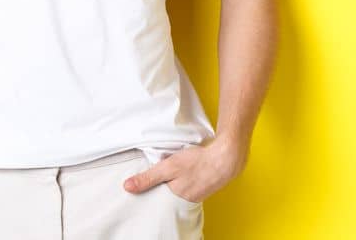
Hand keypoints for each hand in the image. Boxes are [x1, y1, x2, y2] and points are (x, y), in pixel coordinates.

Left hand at [122, 137, 246, 203]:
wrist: (227, 157)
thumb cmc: (199, 162)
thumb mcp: (168, 167)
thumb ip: (148, 178)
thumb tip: (127, 187)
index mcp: (176, 198)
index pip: (158, 197)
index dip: (153, 187)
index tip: (149, 181)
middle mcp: (187, 199)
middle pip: (169, 193)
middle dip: (166, 183)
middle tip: (165, 171)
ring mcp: (198, 193)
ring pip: (181, 187)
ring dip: (178, 178)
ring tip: (179, 168)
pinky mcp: (206, 184)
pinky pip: (192, 182)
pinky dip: (189, 175)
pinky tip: (191, 167)